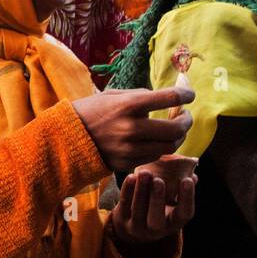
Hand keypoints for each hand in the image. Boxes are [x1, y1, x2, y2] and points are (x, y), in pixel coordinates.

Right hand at [72, 86, 195, 172]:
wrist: (66, 138)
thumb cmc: (91, 111)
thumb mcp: (114, 95)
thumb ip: (141, 96)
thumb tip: (167, 97)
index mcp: (129, 104)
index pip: (169, 98)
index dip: (185, 96)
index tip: (190, 95)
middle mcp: (132, 127)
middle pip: (175, 128)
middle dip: (186, 121)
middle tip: (186, 116)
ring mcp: (130, 148)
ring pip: (170, 146)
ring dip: (178, 137)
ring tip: (176, 130)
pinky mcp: (127, 162)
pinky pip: (155, 156)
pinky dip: (161, 147)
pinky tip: (158, 140)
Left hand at [110, 169, 195, 245]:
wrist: (133, 222)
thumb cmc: (159, 205)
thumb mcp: (172, 201)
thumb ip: (181, 188)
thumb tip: (192, 175)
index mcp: (174, 223)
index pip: (184, 214)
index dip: (187, 198)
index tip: (187, 180)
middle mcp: (156, 229)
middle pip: (156, 218)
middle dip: (157, 199)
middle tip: (158, 180)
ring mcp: (136, 226)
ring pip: (138, 210)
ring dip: (141, 190)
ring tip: (144, 173)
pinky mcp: (121, 219)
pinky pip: (124, 204)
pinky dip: (127, 190)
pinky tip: (131, 177)